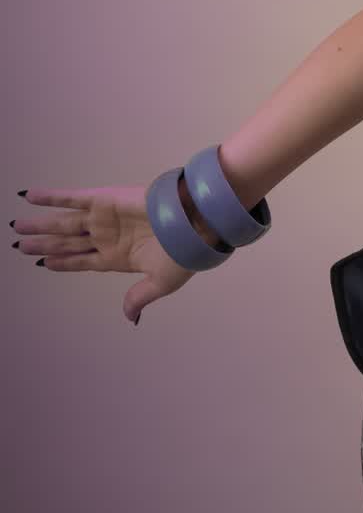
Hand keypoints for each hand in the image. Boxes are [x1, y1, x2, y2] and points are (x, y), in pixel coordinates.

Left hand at [13, 183, 199, 324]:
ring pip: (63, 223)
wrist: (194, 223)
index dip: (63, 263)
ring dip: (40, 224)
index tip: (42, 263)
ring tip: (18, 225)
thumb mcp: (161, 283)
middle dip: (43, 244)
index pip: (82, 261)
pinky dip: (51, 197)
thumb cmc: (181, 253)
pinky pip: (71, 198)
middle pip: (67, 243)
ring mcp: (103, 218)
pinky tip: (30, 196)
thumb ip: (140, 297)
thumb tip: (129, 317)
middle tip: (19, 245)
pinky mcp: (103, 199)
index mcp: (118, 258)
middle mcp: (107, 237)